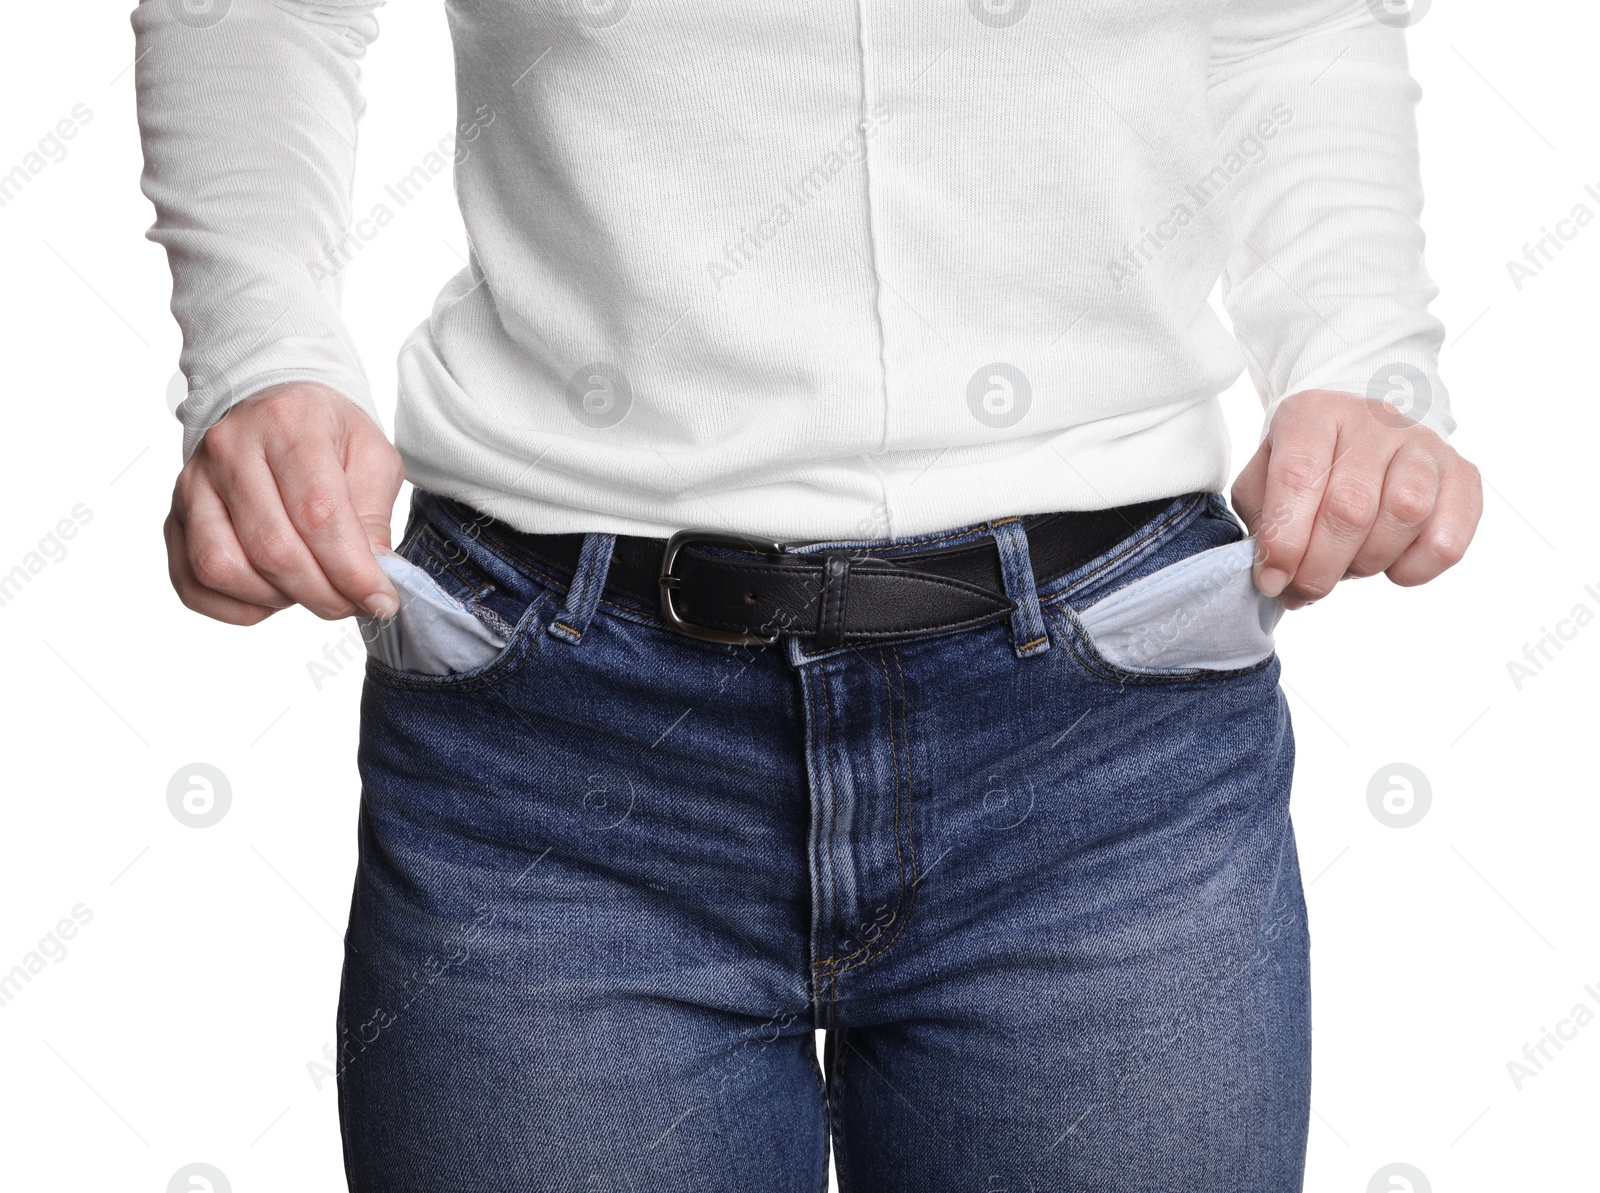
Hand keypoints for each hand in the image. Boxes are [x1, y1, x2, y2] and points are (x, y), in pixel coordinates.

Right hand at [165, 381, 404, 624]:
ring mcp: (193, 484)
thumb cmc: (325, 433)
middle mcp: (230, 449)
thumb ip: (373, 517)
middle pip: (271, 547)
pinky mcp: (174, 516)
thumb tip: (373, 582)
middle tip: (352, 604)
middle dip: (321, 593)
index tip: (380, 601)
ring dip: (275, 598)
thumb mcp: (371, 457)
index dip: (351, 570)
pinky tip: (271, 598)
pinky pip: (191, 582)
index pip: (317, 513)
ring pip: (221, 567)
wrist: (270, 403)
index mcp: (289, 424)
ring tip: (309, 589)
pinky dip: (234, 607)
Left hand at [1231, 389, 1481, 609]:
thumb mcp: (1263, 479)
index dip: (1284, 541)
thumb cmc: (1306, 466)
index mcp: (1314, 413)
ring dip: (1368, 563)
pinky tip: (1391, 565)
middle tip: (1304, 589)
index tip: (1273, 581)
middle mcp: (1374, 419)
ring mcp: (1424, 444)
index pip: (1298, 476)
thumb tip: (1276, 577)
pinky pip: (1448, 539)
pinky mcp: (1462, 474)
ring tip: (1347, 568)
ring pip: (1405, 515)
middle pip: (1351, 506)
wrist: (1361, 433)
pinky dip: (1415, 568)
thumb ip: (1264, 522)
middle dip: (1320, 566)